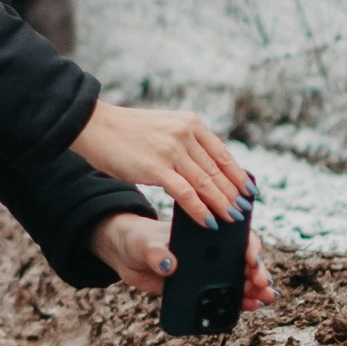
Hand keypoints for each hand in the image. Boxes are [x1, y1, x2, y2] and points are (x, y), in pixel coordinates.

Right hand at [72, 100, 250, 223]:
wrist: (95, 125)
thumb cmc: (126, 132)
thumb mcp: (163, 129)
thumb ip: (184, 143)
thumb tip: (203, 168)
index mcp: (190, 123)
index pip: (222, 153)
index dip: (239, 175)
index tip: (250, 191)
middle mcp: (185, 134)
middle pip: (217, 170)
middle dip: (233, 194)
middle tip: (244, 212)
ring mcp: (171, 150)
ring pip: (206, 183)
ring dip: (222, 204)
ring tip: (233, 220)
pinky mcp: (155, 167)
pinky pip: (186, 194)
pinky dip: (200, 210)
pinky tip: (208, 222)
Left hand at [93, 210, 274, 309]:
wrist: (126, 254)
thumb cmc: (139, 240)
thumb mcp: (145, 244)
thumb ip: (156, 253)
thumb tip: (169, 264)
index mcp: (204, 233)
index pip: (236, 236)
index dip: (250, 248)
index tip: (252, 261)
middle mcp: (211, 251)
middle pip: (243, 260)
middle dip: (258, 272)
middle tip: (263, 286)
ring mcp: (208, 270)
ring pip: (238, 279)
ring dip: (254, 289)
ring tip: (263, 300)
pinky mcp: (200, 288)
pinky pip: (223, 295)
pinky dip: (238, 302)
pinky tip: (248, 307)